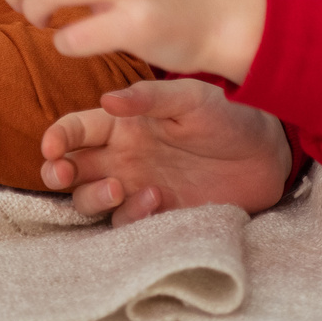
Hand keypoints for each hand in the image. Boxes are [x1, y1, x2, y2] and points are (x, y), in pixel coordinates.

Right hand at [42, 80, 293, 222]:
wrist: (267, 156)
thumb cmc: (229, 116)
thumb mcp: (192, 99)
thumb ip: (149, 97)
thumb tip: (106, 100)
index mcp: (124, 123)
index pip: (77, 128)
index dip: (58, 137)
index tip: (53, 147)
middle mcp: (122, 156)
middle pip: (71, 167)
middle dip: (56, 172)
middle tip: (62, 173)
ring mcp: (136, 186)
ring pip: (89, 198)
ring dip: (91, 196)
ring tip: (117, 187)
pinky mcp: (157, 215)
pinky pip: (124, 223)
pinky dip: (129, 216)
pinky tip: (155, 199)